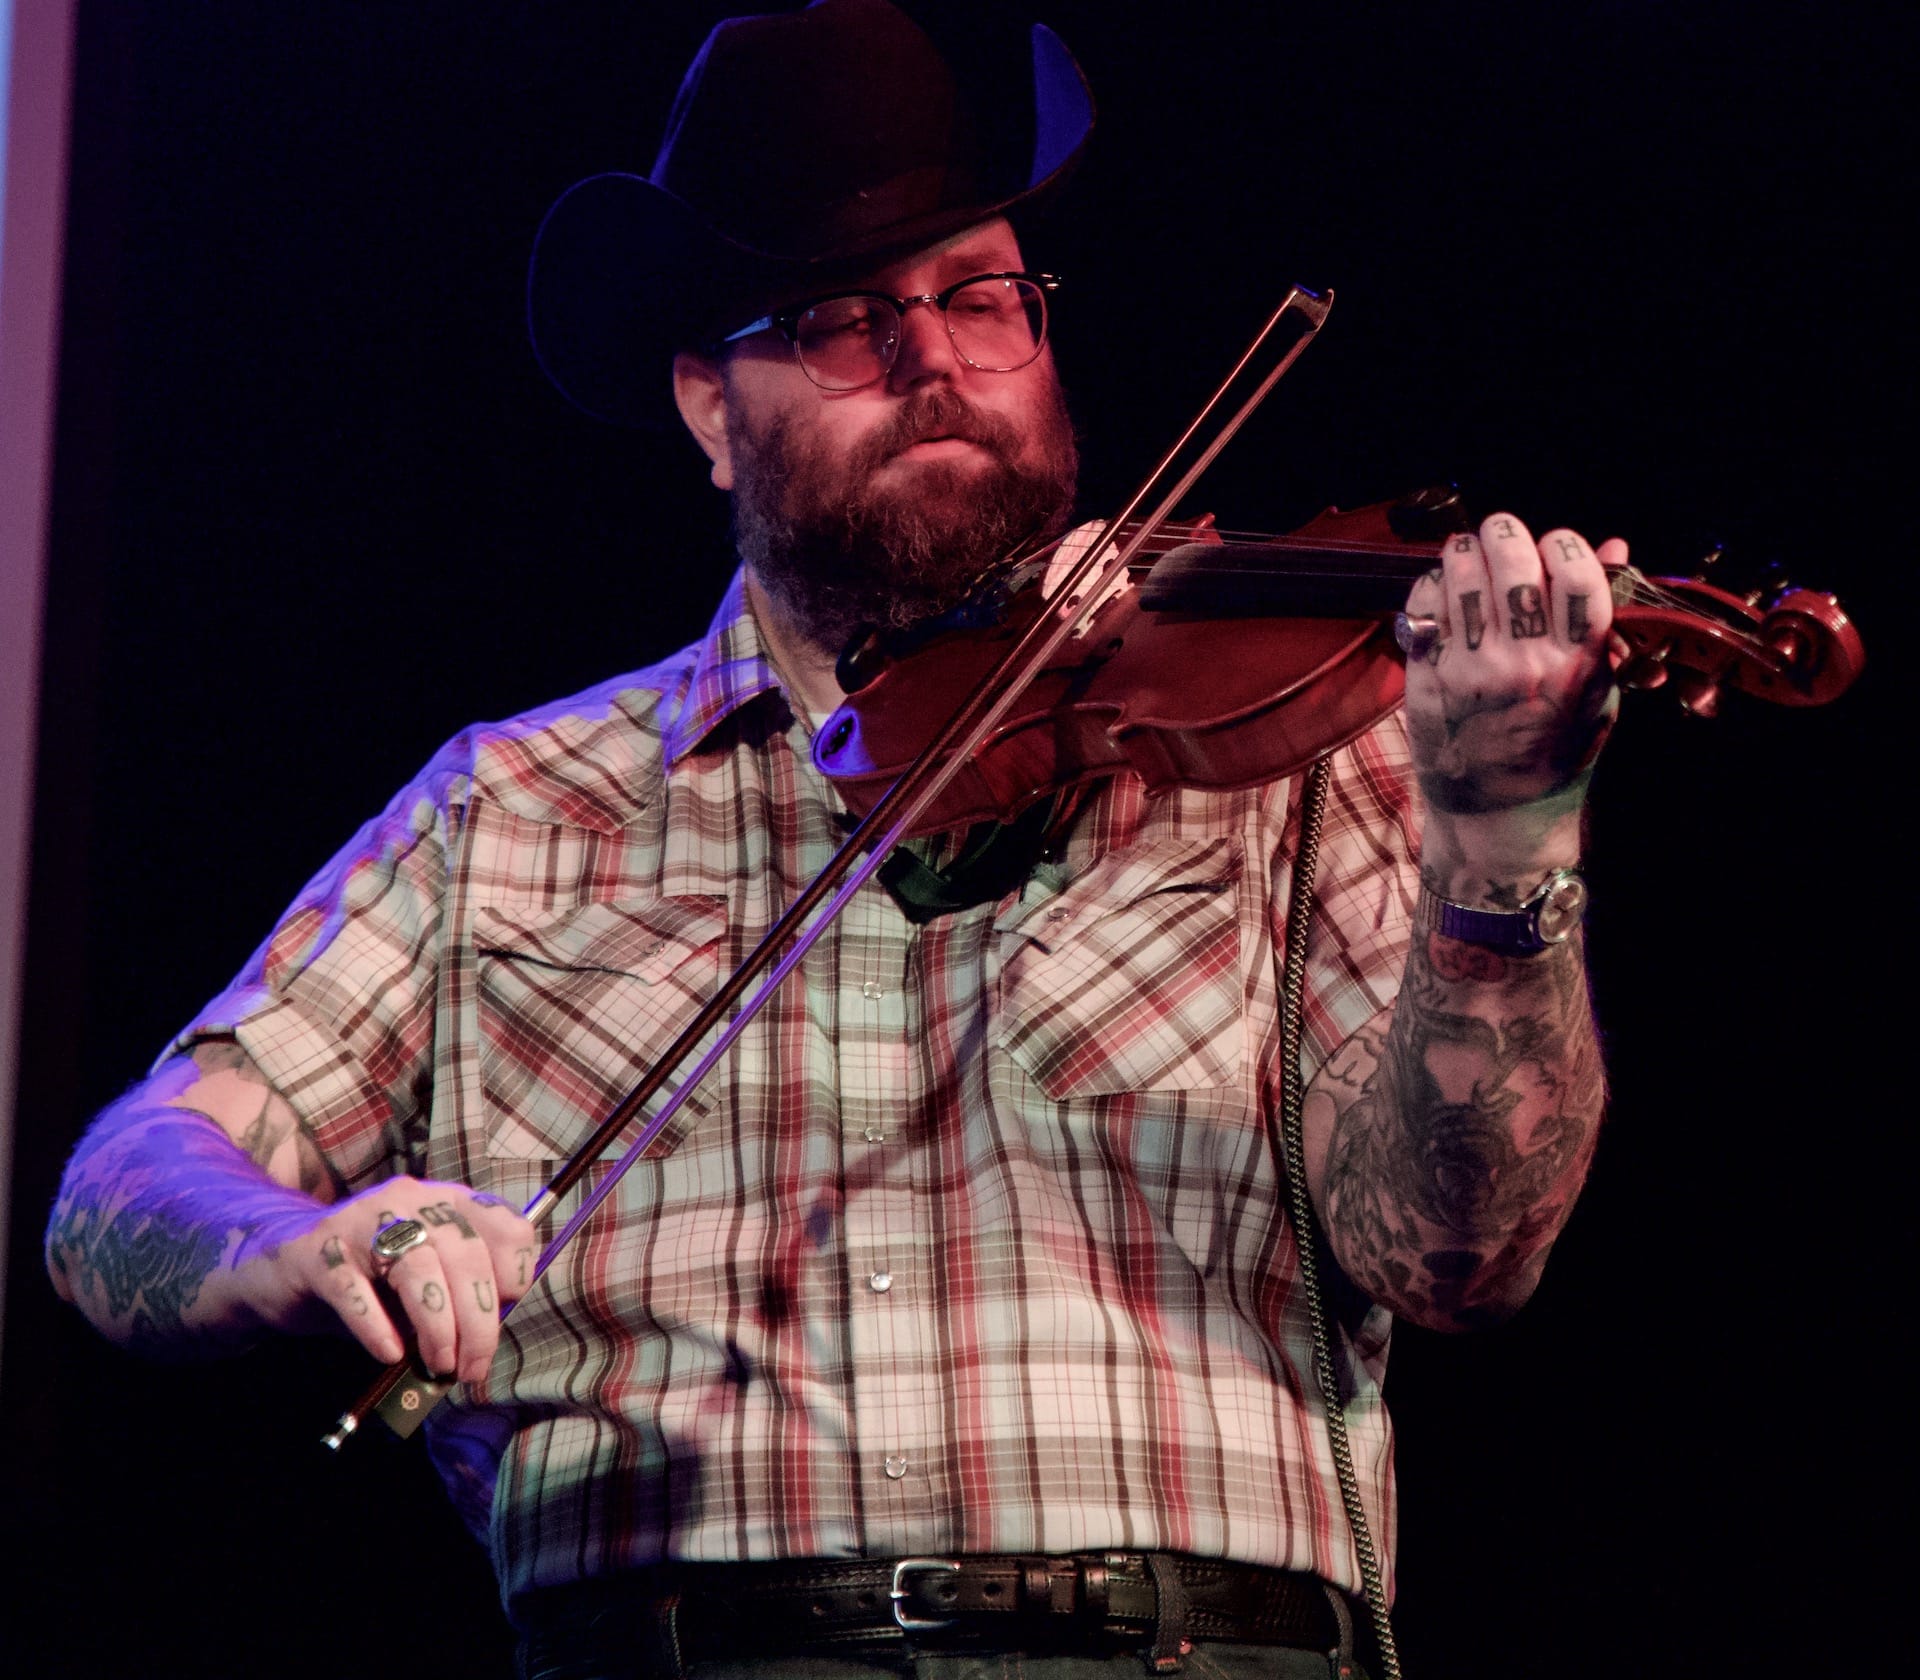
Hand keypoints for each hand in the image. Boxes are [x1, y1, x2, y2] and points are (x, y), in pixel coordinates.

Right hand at [224, 1176, 538, 1383]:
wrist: (278, 1268)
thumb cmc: (367, 1280)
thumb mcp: (422, 1282)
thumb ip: (455, 1296)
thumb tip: (485, 1340)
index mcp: (447, 1202)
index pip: (505, 1223)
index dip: (514, 1270)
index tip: (507, 1311)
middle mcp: (410, 1201)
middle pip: (464, 1252)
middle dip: (477, 1318)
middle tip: (473, 1366)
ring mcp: (362, 1221)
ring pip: (417, 1267)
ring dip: (436, 1325)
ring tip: (439, 1365)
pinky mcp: (318, 1253)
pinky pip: (353, 1289)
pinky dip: (376, 1326)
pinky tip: (388, 1353)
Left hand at [1402, 512, 1622, 818]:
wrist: (1500, 813)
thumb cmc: (1555, 750)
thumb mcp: (1596, 691)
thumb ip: (1603, 620)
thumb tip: (1614, 547)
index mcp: (1576, 663)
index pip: (1577, 576)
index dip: (1564, 545)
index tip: (1554, 546)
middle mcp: (1523, 662)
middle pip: (1514, 565)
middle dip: (1505, 534)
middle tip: (1501, 533)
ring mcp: (1470, 669)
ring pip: (1463, 576)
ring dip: (1464, 551)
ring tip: (1468, 553)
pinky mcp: (1427, 677)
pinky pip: (1423, 606)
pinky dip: (1431, 584)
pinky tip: (1441, 589)